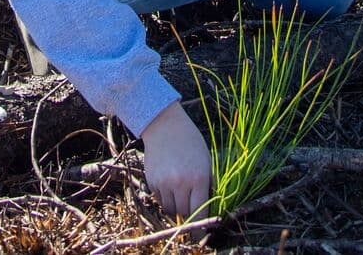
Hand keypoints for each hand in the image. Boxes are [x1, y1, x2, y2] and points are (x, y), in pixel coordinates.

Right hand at [141, 103, 210, 218]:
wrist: (165, 127)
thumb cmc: (191, 143)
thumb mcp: (206, 161)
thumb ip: (208, 184)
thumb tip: (209, 207)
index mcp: (198, 178)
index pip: (199, 211)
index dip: (200, 226)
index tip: (201, 234)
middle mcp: (180, 183)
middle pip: (183, 213)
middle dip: (188, 215)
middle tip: (191, 211)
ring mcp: (164, 183)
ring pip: (170, 209)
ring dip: (175, 207)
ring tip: (180, 194)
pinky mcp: (152, 181)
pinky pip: (159, 199)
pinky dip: (165, 198)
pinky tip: (169, 184)